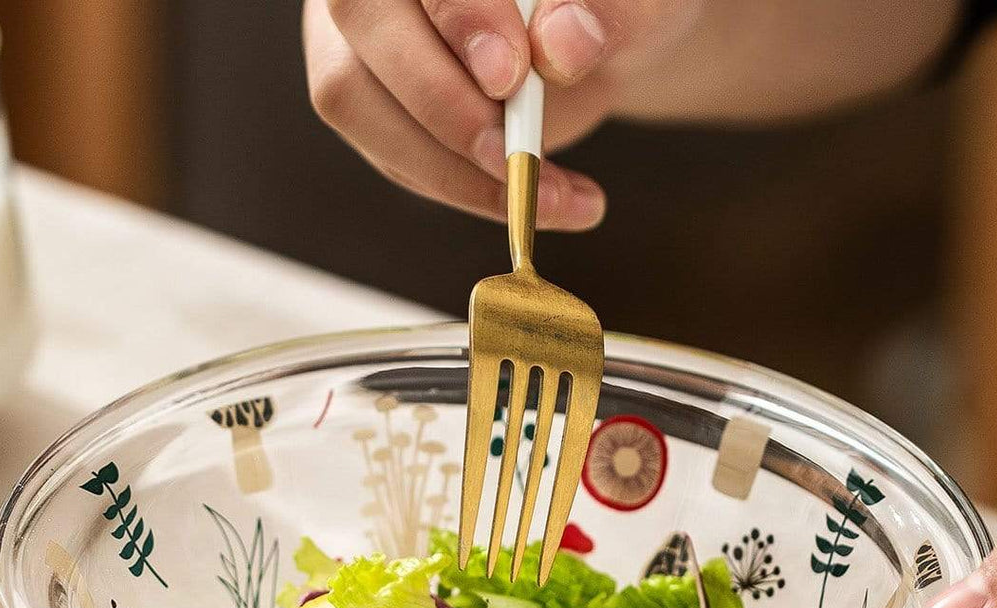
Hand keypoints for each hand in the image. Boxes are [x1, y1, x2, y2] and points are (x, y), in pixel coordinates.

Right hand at [302, 0, 701, 228]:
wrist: (600, 38)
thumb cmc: (619, 4)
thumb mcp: (642, 2)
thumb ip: (610, 10)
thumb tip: (563, 47)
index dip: (460, 15)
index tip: (509, 76)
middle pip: (360, 16)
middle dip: (440, 100)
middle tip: (513, 155)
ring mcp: (365, 27)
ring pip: (354, 98)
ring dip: (452, 167)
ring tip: (554, 198)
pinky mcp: (370, 95)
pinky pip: (392, 152)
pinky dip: (468, 189)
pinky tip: (545, 200)